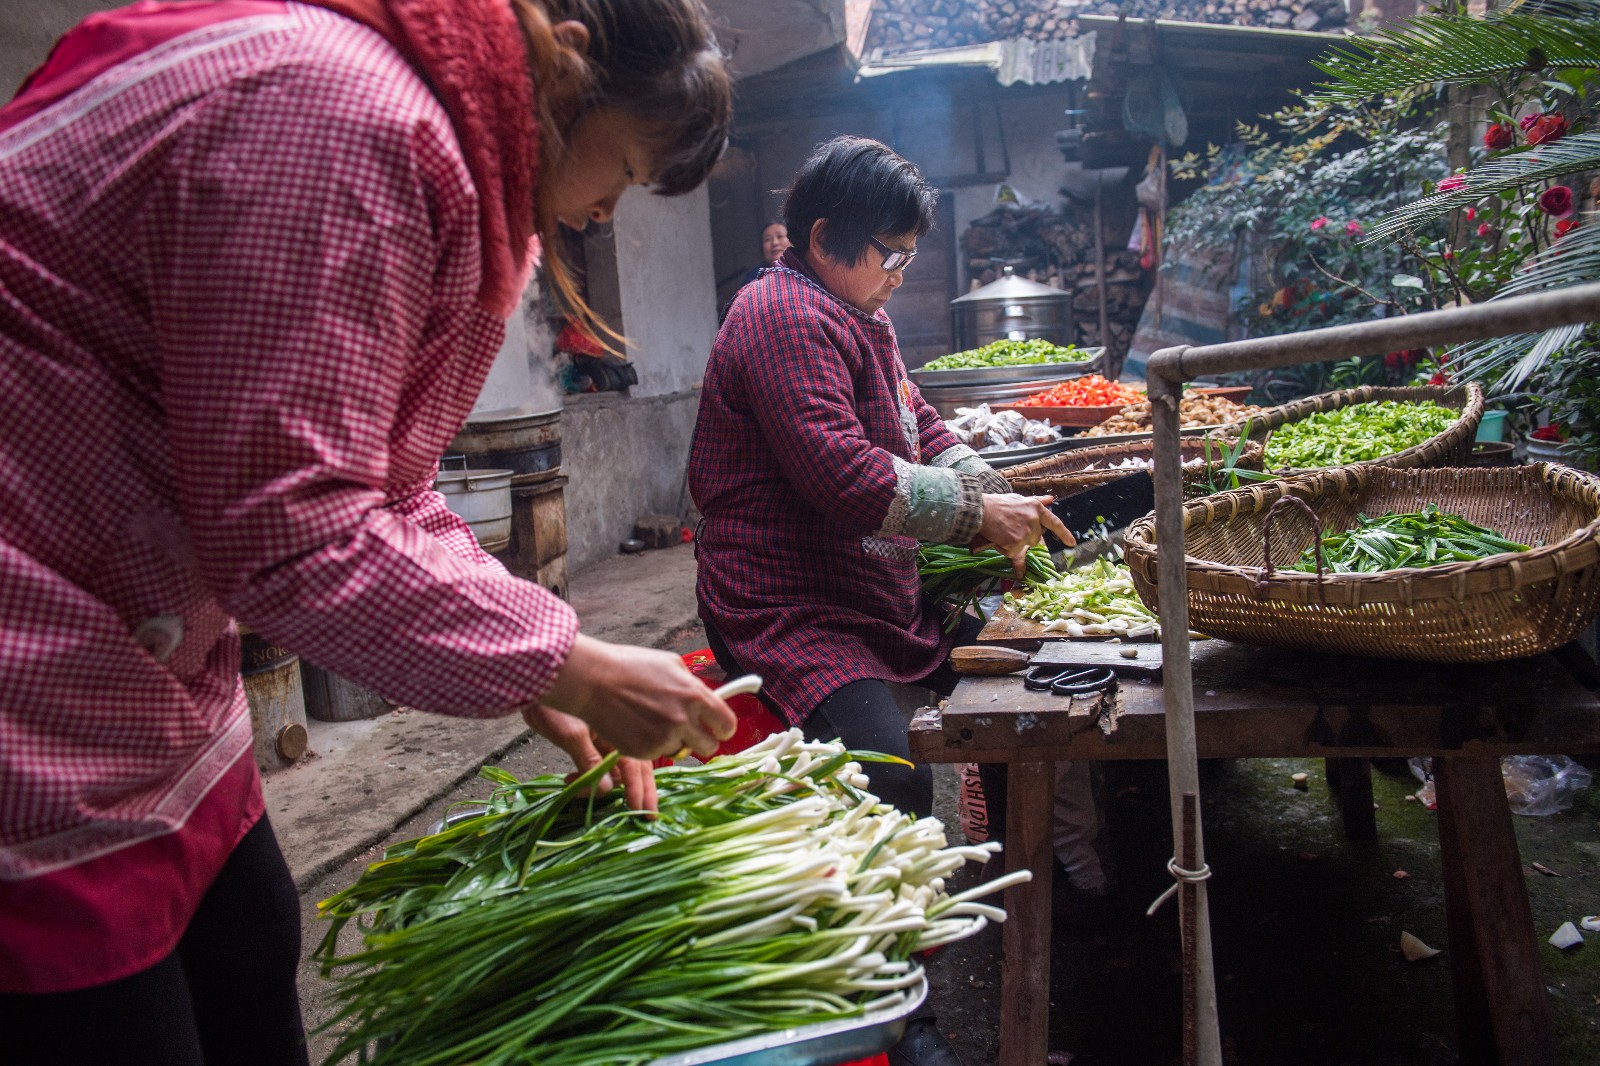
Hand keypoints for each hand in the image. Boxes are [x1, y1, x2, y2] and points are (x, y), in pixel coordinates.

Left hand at [520, 704, 658, 812]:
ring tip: (579, 793)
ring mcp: (605, 738)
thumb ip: (589, 760)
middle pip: (635, 768)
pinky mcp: (590, 740)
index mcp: (619, 729)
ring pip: (615, 769)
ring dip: (603, 786)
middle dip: (638, 792)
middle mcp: (617, 734)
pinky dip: (589, 778)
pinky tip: (572, 781)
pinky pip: (599, 765)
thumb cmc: (553, 702)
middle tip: (646, 817)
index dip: (639, 789)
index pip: (636, 765)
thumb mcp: (571, 732)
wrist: (534, 681)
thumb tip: (605, 789)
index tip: (643, 811)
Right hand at [542, 635, 736, 760]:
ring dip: (675, 742)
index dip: (724, 728)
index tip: (718, 728)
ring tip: (655, 723)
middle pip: (710, 746)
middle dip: (703, 740)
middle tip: (690, 732)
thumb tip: (707, 697)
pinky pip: (658, 754)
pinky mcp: (645, 752)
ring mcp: (664, 738)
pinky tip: (638, 727)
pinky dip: (652, 745)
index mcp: (694, 695)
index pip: (727, 723)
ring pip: (683, 751)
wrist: (594, 681)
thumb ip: (692, 684)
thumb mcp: (670, 663)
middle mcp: (683, 719)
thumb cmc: (630, 666)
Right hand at [973, 493, 1074, 574]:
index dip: (1064, 534)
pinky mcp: (1016, 542)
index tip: (1072, 543)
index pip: (1055, 522)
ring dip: (1013, 543)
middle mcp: (1034, 520)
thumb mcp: (1019, 499)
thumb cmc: (998, 504)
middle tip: (1010, 528)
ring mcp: (1026, 532)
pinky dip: (1004, 549)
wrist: (981, 510)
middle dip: (1025, 537)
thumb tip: (1050, 499)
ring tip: (1002, 532)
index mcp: (1036, 508)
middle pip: (1036, 538)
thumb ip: (1036, 501)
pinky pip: (1012, 552)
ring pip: (1024, 546)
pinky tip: (998, 538)